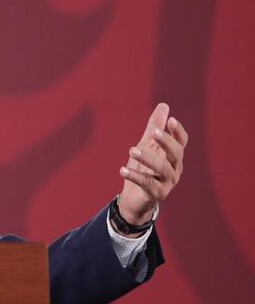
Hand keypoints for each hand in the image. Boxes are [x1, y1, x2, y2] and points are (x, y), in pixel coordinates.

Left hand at [118, 103, 187, 224]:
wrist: (135, 198)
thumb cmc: (144, 168)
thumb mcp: (148, 145)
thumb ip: (154, 127)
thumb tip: (164, 105)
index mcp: (173, 157)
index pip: (181, 142)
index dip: (177, 131)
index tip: (170, 120)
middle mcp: (175, 169)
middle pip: (176, 154)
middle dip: (166, 142)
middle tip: (153, 132)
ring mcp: (167, 183)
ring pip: (162, 169)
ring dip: (147, 158)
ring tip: (132, 149)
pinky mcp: (156, 194)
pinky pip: (147, 184)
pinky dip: (135, 176)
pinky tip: (122, 170)